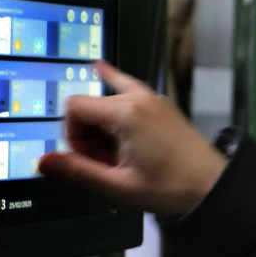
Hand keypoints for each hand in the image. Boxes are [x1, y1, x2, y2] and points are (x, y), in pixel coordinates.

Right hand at [37, 61, 226, 216]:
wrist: (212, 188)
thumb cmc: (170, 187)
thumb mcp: (118, 186)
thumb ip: (78, 172)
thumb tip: (43, 162)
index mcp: (126, 113)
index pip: (75, 107)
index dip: (72, 135)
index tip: (86, 159)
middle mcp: (139, 98)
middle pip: (90, 105)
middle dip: (87, 135)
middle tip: (104, 164)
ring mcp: (152, 100)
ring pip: (108, 102)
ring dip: (103, 128)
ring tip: (116, 156)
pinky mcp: (160, 107)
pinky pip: (129, 89)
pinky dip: (114, 83)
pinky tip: (101, 68)